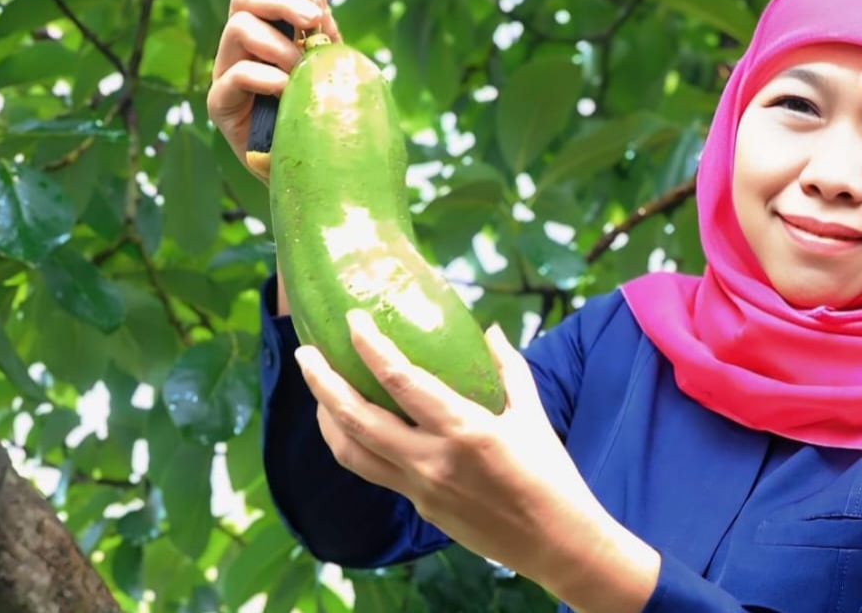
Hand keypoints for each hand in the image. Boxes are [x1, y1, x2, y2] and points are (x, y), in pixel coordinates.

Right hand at [207, 0, 340, 179]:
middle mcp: (239, 45)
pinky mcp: (221, 104)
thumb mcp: (326, 65)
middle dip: (281, 1)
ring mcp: (226, 72)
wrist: (307, 163)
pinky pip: (235, 75)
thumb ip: (322, 31)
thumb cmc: (316, 110)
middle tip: (312, 19)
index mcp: (263, 28)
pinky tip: (286, 89)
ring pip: (237, 28)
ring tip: (299, 67)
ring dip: (276, 43)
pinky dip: (265, 76)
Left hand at [295, 311, 659, 611]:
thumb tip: (486, 329)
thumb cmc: (550, 474)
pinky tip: (350, 425)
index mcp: (465, 430)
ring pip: (351, 451)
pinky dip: (351, 443)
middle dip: (322, 383)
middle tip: (305, 353)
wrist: (555, 542)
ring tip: (317, 388)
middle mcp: (432, 460)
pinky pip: (372, 470)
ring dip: (326, 417)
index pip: (401, 381)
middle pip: (357, 419)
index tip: (352, 320)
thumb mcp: (532, 413)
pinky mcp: (418, 507)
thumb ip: (507, 367)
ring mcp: (420, 488)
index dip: (370, 347)